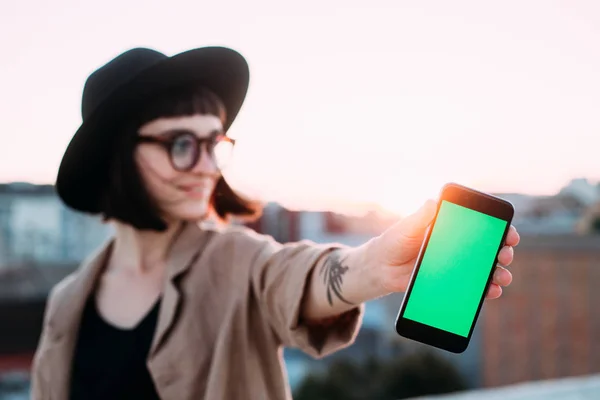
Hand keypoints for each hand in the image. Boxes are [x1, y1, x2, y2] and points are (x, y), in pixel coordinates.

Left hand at [371, 199, 519, 298]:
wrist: (381, 268)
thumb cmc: (394, 241)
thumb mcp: (406, 228)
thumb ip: (421, 217)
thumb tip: (433, 202)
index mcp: (451, 228)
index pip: (481, 225)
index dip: (499, 228)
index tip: (508, 231)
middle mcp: (458, 246)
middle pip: (490, 247)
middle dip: (504, 251)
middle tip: (505, 255)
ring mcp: (457, 265)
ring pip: (486, 268)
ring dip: (499, 272)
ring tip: (502, 277)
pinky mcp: (451, 282)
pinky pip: (474, 287)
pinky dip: (486, 290)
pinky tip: (492, 292)